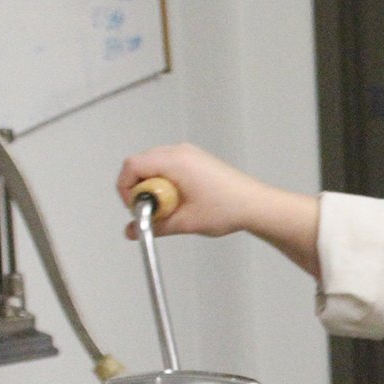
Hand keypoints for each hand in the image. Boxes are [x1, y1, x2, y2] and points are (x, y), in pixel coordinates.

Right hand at [115, 143, 322, 277]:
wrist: (257, 205)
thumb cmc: (229, 208)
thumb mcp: (185, 222)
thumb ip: (154, 225)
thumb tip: (132, 231)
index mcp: (175, 161)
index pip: (132, 166)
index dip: (126, 189)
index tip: (136, 208)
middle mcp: (180, 152)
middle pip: (140, 165)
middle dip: (140, 190)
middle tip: (153, 211)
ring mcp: (189, 155)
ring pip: (154, 167)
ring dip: (154, 188)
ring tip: (171, 208)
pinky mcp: (196, 161)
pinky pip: (168, 168)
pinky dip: (167, 185)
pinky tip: (182, 202)